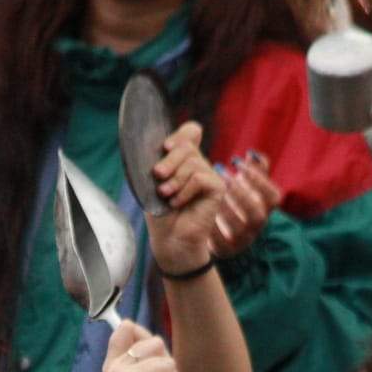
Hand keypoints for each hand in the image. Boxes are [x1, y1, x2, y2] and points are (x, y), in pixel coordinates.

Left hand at [145, 121, 224, 274]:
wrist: (170, 240)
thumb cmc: (160, 214)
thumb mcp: (153, 183)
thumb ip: (160, 161)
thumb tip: (165, 146)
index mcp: (183, 160)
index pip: (191, 131)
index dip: (180, 134)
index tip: (165, 147)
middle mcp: (198, 164)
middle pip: (187, 145)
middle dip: (169, 159)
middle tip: (157, 176)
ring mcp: (210, 175)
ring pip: (192, 162)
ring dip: (174, 179)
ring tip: (165, 195)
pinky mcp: (218, 188)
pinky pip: (199, 178)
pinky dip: (184, 190)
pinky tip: (177, 203)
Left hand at [210, 152, 281, 259]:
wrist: (205, 231)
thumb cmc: (227, 201)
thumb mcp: (240, 185)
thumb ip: (249, 169)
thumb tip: (252, 154)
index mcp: (264, 209)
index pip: (274, 197)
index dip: (258, 179)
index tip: (237, 162)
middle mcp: (256, 227)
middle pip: (257, 214)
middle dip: (240, 193)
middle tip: (221, 176)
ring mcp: (241, 241)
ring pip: (239, 228)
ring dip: (225, 208)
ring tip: (208, 192)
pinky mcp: (224, 251)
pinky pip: (219, 241)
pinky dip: (211, 226)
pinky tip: (199, 209)